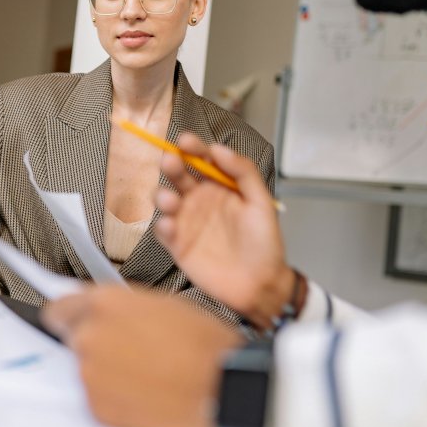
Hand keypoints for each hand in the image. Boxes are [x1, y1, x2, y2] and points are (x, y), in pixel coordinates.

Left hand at [42, 286, 242, 426]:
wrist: (225, 393)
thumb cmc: (207, 348)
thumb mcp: (165, 304)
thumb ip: (123, 305)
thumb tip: (107, 311)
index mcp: (105, 304)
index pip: (59, 306)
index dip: (71, 314)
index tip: (74, 320)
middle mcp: (90, 338)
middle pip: (74, 339)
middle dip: (95, 343)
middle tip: (130, 350)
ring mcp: (91, 377)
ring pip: (86, 371)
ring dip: (107, 373)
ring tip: (147, 375)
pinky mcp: (98, 411)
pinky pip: (98, 401)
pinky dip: (116, 400)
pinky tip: (147, 395)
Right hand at [155, 133, 292, 329]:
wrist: (260, 285)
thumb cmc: (264, 244)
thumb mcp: (261, 202)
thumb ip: (243, 172)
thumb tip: (218, 148)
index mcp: (220, 186)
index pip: (201, 159)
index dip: (192, 147)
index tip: (186, 141)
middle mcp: (200, 200)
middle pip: (178, 175)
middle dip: (172, 165)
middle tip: (171, 161)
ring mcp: (186, 221)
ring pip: (165, 200)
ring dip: (163, 196)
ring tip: (171, 200)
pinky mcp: (177, 245)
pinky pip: (162, 231)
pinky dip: (162, 226)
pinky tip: (170, 226)